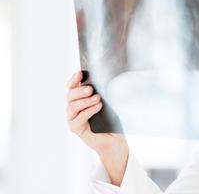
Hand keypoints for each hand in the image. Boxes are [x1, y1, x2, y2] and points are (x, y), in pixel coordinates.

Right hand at [66, 71, 127, 185]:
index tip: (80, 73)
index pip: (72, 87)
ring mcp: (73, 119)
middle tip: (91, 88)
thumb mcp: (108, 102)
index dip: (74, 79)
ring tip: (97, 98)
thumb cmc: (111, 118)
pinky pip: (78, 119)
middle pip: (70, 96)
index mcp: (79, 98)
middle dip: (80, 91)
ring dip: (85, 101)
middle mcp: (73, 108)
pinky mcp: (77, 129)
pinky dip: (88, 111)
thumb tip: (107, 78)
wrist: (114, 138)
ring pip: (72, 107)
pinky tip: (97, 107)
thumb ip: (103, 92)